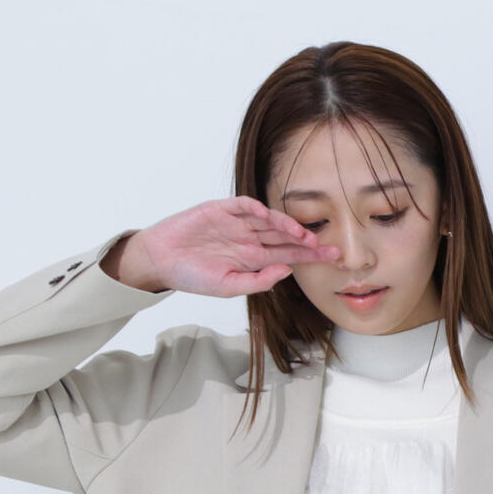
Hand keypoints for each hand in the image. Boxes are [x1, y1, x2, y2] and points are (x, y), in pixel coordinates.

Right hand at [107, 197, 341, 298]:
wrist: (160, 261)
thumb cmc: (193, 276)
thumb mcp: (228, 287)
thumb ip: (258, 281)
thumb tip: (286, 272)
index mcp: (254, 259)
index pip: (288, 255)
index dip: (309, 255)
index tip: (332, 257)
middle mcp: (250, 239)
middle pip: (284, 236)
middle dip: (305, 240)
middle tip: (326, 244)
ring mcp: (236, 224)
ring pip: (268, 221)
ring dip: (285, 224)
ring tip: (302, 233)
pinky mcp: (220, 210)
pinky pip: (242, 206)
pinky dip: (255, 208)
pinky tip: (267, 214)